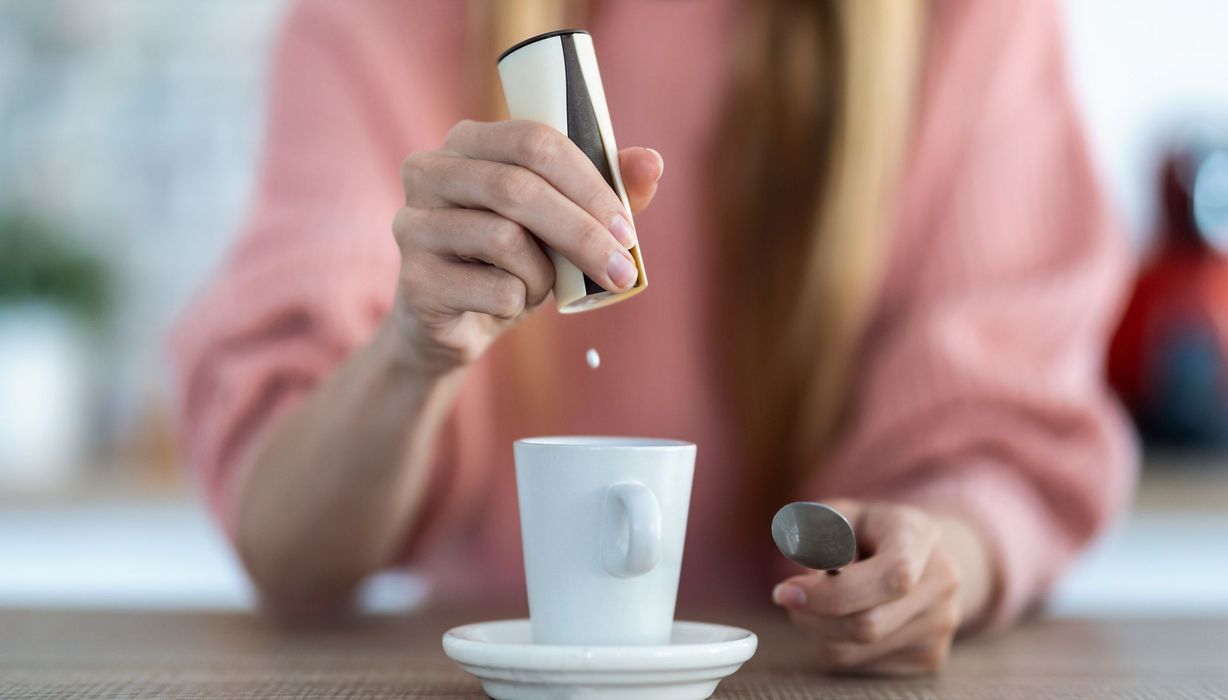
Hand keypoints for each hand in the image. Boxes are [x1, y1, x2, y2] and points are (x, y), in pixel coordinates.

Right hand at [391, 119, 663, 373]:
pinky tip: (505, 304)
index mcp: (467, 141)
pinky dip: (519, 303)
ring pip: (505, 240)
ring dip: (543, 273)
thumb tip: (652, 163)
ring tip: (541, 285)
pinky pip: (494, 289)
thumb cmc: (511, 259)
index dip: (588, 182)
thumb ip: (605, 189)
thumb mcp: (559, 221)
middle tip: (621, 269)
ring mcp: (413, 225)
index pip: (533, 141)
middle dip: (582, 232)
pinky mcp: (414, 280)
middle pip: (517, 188)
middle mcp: (428, 172)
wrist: (454, 324)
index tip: (626, 226)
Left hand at [771, 500, 992, 674]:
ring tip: (820, 600)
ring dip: (817, 630)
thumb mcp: (835, 514)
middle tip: (787, 596)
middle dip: (813, 616)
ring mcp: (940, 624)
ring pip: (854, 651)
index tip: (788, 590)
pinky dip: (834, 643)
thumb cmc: (867, 531)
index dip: (834, 592)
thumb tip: (806, 566)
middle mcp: (941, 582)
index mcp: (920, 535)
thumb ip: (814, 532)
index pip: (892, 576)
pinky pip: (858, 665)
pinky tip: (845, 616)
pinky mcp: (929, 656)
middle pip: (868, 624)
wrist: (921, 554)